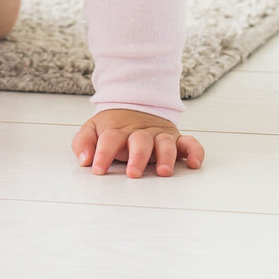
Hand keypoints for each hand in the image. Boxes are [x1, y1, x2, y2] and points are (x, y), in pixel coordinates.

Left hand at [72, 108, 204, 177]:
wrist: (135, 105)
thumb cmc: (113, 126)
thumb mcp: (93, 129)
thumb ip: (84, 142)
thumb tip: (84, 159)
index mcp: (118, 130)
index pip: (110, 139)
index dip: (103, 153)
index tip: (97, 169)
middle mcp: (141, 133)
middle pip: (140, 141)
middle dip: (137, 157)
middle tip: (133, 173)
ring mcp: (159, 135)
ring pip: (165, 143)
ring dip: (165, 156)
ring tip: (163, 172)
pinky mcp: (176, 139)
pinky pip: (190, 143)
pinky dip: (195, 151)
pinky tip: (194, 163)